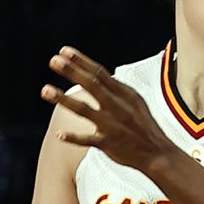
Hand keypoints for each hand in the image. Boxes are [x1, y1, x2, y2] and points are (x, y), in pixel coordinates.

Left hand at [43, 47, 174, 173]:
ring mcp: (113, 126)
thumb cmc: (143, 126)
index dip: (81, 61)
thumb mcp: (135, 102)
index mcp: (124, 94)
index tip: (64, 51)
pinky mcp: (110, 144)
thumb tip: (95, 74)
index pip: (100, 73)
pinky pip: (89, 140)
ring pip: (85, 110)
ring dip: (63, 100)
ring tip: (45, 90)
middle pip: (92, 85)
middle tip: (53, 61)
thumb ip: (115, 89)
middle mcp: (118, 107)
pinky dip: (74, 137)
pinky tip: (59, 134)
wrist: (158, 153)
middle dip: (72, 71)